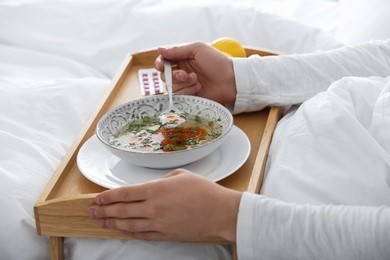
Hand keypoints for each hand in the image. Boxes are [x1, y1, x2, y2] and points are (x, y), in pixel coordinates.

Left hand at [87, 169, 241, 241]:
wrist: (220, 212)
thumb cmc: (204, 191)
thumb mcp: (180, 176)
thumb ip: (160, 181)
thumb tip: (148, 187)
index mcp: (156, 189)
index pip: (124, 193)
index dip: (108, 196)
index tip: (97, 198)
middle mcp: (153, 208)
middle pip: (121, 211)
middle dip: (103, 210)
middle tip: (91, 211)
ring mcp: (158, 224)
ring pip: (128, 225)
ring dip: (112, 223)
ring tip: (100, 222)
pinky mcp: (165, 235)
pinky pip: (142, 235)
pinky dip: (129, 233)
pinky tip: (122, 231)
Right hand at [154, 42, 236, 104]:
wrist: (230, 80)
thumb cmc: (217, 62)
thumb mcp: (197, 50)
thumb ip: (178, 50)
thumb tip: (159, 49)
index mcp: (182, 59)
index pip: (164, 62)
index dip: (160, 64)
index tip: (161, 65)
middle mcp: (182, 72)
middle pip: (164, 76)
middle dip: (173, 76)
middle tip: (185, 74)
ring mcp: (185, 85)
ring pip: (171, 87)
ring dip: (183, 83)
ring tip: (197, 80)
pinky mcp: (189, 96)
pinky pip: (179, 96)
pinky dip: (188, 91)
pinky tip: (198, 88)